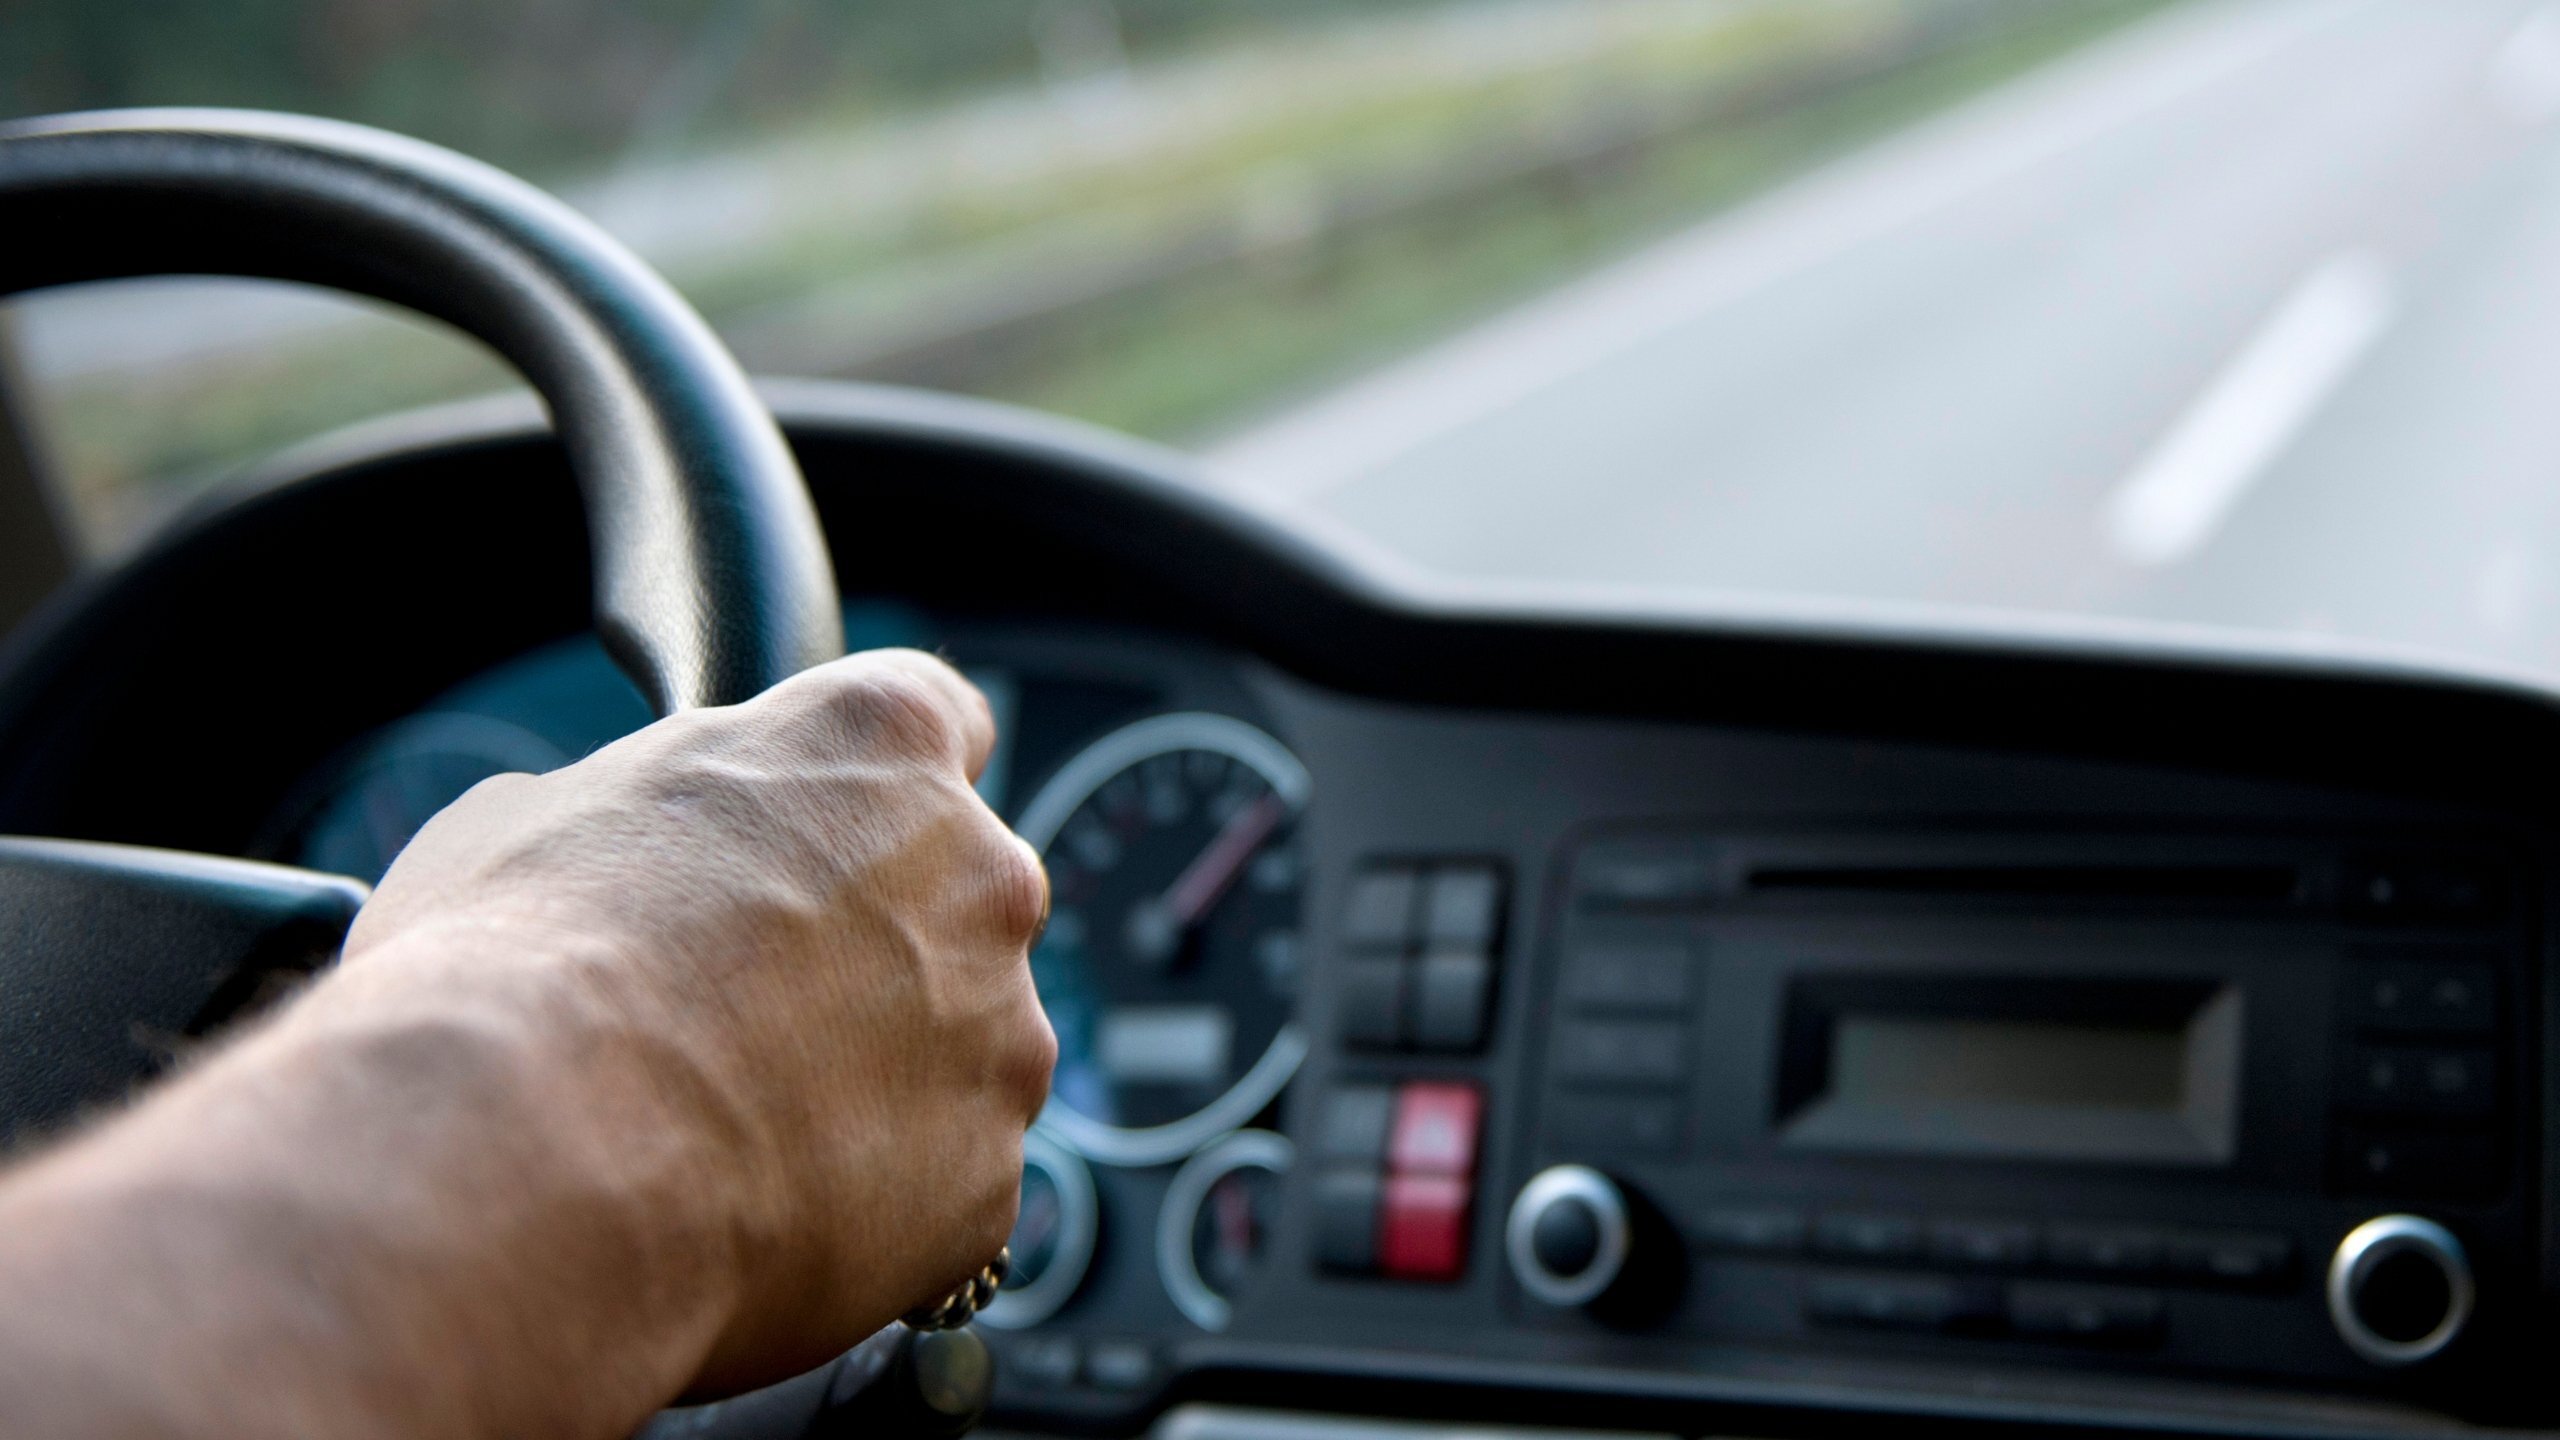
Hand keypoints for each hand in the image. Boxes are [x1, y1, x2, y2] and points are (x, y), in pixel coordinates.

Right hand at [339, 647, 1055, 1390]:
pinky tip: (762, 1210)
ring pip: (961, 1050)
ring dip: (882, 1081)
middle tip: (748, 1009)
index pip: (939, 719)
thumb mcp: (533, 819)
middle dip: (875, 949)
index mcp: (878, 745)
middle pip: (957, 901)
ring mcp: (1001, 1034)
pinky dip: (875, 1199)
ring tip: (735, 1129)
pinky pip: (944, 1180)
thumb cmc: (516, 971)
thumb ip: (642, 813)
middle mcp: (978, 875)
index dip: (875, 785)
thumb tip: (618, 851)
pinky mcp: (989, 1177)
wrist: (535, 1164)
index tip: (837, 828)